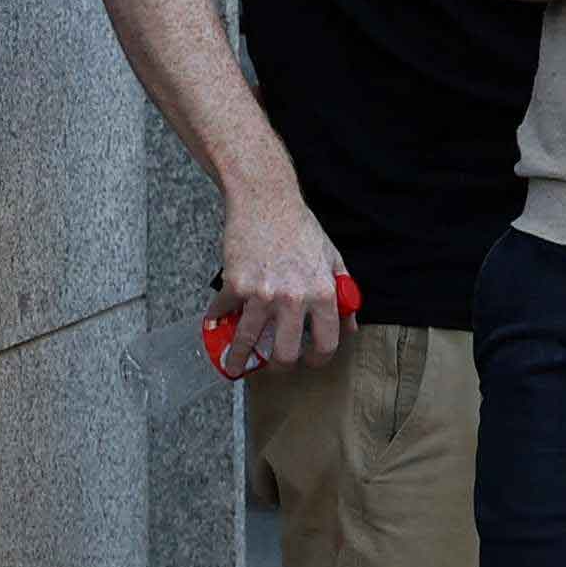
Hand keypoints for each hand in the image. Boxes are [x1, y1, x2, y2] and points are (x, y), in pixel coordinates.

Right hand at [214, 182, 356, 374]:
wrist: (265, 200)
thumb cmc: (299, 227)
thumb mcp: (332, 258)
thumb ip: (344, 294)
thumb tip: (349, 327)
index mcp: (321, 292)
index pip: (325, 343)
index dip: (318, 359)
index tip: (309, 361)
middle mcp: (293, 297)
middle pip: (286, 353)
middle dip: (279, 366)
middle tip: (273, 364)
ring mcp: (262, 293)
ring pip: (247, 342)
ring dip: (238, 359)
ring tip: (234, 366)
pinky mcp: (235, 284)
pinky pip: (223, 313)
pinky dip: (216, 320)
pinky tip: (216, 325)